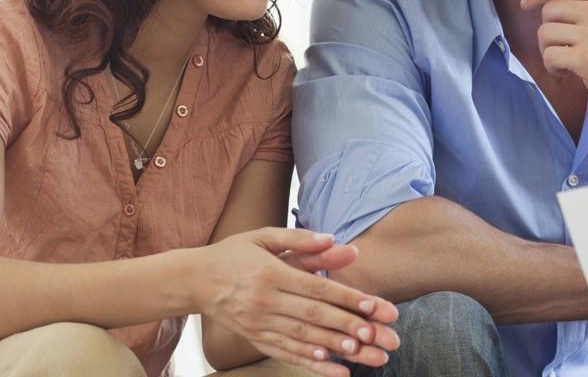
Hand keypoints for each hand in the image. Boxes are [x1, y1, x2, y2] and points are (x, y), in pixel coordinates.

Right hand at [194, 227, 399, 376]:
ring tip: (366, 354)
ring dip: (337, 348)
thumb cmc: (235, 254)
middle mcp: (265, 302)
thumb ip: (301, 239)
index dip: (348, 298)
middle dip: (351, 327)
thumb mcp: (264, 237)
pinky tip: (334, 368)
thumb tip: (337, 240)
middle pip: (314, 317)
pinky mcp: (255, 338)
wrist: (194, 280)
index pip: (317, 288)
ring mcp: (258, 324)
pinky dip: (311, 362)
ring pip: (303, 339)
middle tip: (381, 336)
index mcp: (270, 273)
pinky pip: (286, 353)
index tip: (376, 306)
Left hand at [521, 0, 587, 121]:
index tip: (526, 4)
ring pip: (545, 32)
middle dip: (548, 30)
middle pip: (550, 9)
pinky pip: (549, 56)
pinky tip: (569, 73)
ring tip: (567, 63)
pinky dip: (553, 68)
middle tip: (561, 48)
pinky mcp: (587, 59)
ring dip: (548, 51)